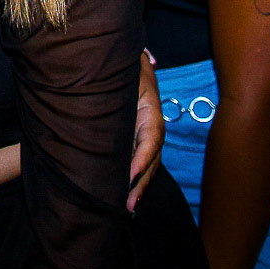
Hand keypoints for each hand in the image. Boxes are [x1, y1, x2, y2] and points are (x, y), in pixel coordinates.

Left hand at [128, 49, 163, 213]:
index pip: (151, 137)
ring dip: (137, 186)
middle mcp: (150, 126)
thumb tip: (139, 65)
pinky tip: (124, 197)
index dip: (143, 157)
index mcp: (150, 109)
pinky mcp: (133, 140)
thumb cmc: (121, 63)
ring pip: (146, 165)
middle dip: (140, 182)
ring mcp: (143, 135)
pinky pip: (137, 162)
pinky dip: (132, 180)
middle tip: (128, 204)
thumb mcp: (129, 64)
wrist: (118, 60)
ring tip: (126, 208)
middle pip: (151, 158)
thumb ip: (131, 68)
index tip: (131, 174)